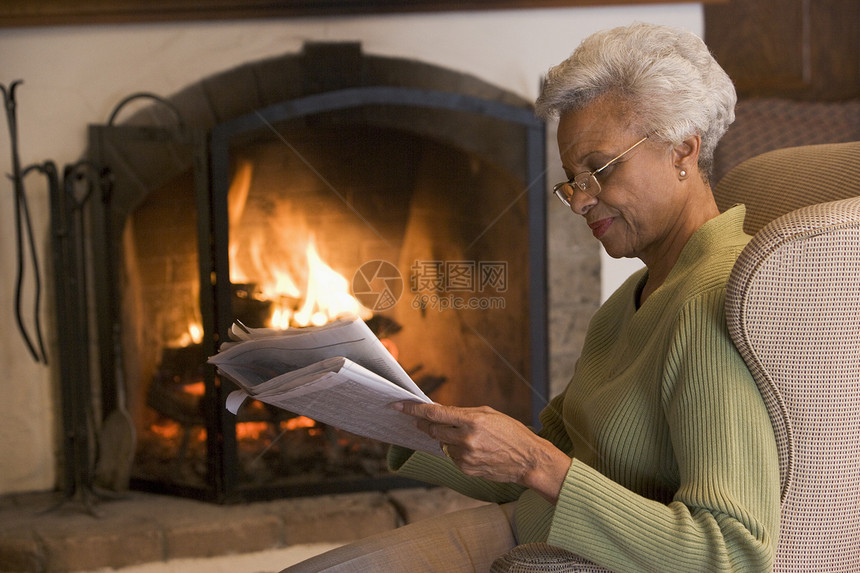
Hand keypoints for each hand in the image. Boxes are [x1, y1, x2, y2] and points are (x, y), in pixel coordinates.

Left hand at [392, 401, 570, 503]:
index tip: (399, 406)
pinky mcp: (466, 470)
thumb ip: (462, 413)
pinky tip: (474, 450)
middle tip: (421, 421)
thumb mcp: (488, 414)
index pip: (434, 414)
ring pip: (443, 444)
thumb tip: (438, 412)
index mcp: (472, 421)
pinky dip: (457, 452)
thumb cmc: (511, 432)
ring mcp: (465, 457)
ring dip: (447, 439)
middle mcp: (466, 439)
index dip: (414, 410)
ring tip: (467, 437)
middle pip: (433, 430)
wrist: (528, 460)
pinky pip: (452, 457)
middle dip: (425, 425)